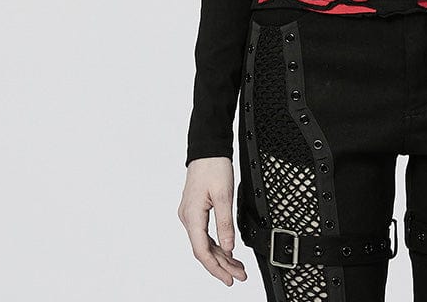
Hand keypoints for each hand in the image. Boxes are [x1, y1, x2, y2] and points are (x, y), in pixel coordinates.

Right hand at [178, 156, 247, 285]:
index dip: (216, 268)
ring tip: (237, 267)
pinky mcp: (195, 210)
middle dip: (222, 265)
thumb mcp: (224, 195)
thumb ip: (225, 223)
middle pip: (203, 250)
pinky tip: (227, 250)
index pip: (202, 251)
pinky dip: (216, 243)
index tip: (229, 278)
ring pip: (204, 243)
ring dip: (220, 256)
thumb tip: (229, 248)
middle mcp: (188, 218)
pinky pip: (204, 233)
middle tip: (239, 276)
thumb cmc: (214, 166)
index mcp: (192, 216)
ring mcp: (190, 214)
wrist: (208, 148)